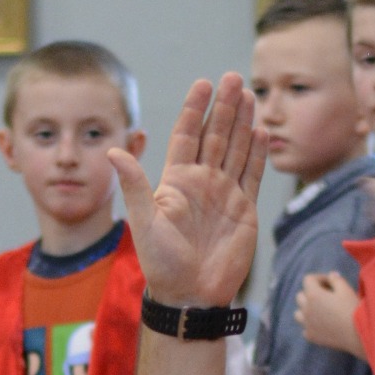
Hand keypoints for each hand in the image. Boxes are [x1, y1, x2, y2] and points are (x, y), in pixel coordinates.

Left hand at [111, 75, 266, 308]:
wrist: (191, 296)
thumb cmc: (162, 264)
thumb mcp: (144, 223)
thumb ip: (134, 186)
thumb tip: (112, 152)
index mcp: (176, 181)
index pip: (187, 135)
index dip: (195, 109)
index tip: (204, 83)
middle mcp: (201, 182)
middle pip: (215, 136)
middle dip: (225, 107)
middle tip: (234, 78)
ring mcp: (224, 194)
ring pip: (236, 150)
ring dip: (243, 123)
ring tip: (250, 95)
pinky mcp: (244, 209)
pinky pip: (252, 174)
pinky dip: (258, 153)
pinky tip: (261, 131)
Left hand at [295, 271, 363, 354]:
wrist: (358, 334)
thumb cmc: (353, 309)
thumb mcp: (346, 289)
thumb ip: (336, 279)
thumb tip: (330, 276)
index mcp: (313, 295)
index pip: (308, 279)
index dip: (319, 278)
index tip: (330, 282)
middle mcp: (306, 309)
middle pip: (301, 296)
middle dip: (311, 292)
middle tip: (327, 295)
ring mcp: (307, 324)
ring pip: (298, 313)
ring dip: (306, 309)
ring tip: (321, 310)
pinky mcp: (311, 336)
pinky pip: (305, 328)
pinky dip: (311, 325)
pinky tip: (323, 325)